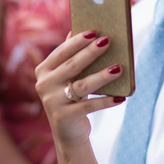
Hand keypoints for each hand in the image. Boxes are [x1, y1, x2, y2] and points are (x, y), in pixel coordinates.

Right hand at [34, 31, 124, 146]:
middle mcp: (44, 85)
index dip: (77, 41)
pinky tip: (120, 98)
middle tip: (108, 41)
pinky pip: (89, 105)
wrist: (67, 133)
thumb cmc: (71, 98)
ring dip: (102, 76)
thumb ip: (69, 57)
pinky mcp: (64, 117)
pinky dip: (105, 101)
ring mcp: (52, 102)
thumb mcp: (67, 77)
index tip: (94, 31)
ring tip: (119, 68)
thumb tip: (76, 30)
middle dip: (91, 52)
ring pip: (82, 85)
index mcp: (43, 70)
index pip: (61, 52)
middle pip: (72, 66)